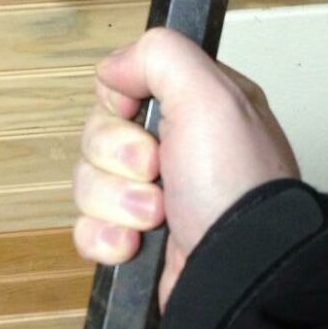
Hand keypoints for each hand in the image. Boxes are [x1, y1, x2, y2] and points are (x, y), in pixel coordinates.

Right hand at [72, 28, 299, 310]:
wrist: (239, 273)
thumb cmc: (237, 186)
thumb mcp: (211, 95)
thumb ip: (162, 55)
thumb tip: (116, 67)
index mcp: (195, 107)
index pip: (121, 87)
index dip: (118, 104)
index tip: (136, 116)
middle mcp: (175, 148)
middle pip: (98, 135)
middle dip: (118, 158)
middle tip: (156, 171)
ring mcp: (154, 196)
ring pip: (88, 182)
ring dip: (116, 202)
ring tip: (156, 217)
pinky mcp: (136, 239)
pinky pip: (88, 227)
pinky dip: (105, 237)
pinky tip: (134, 245)